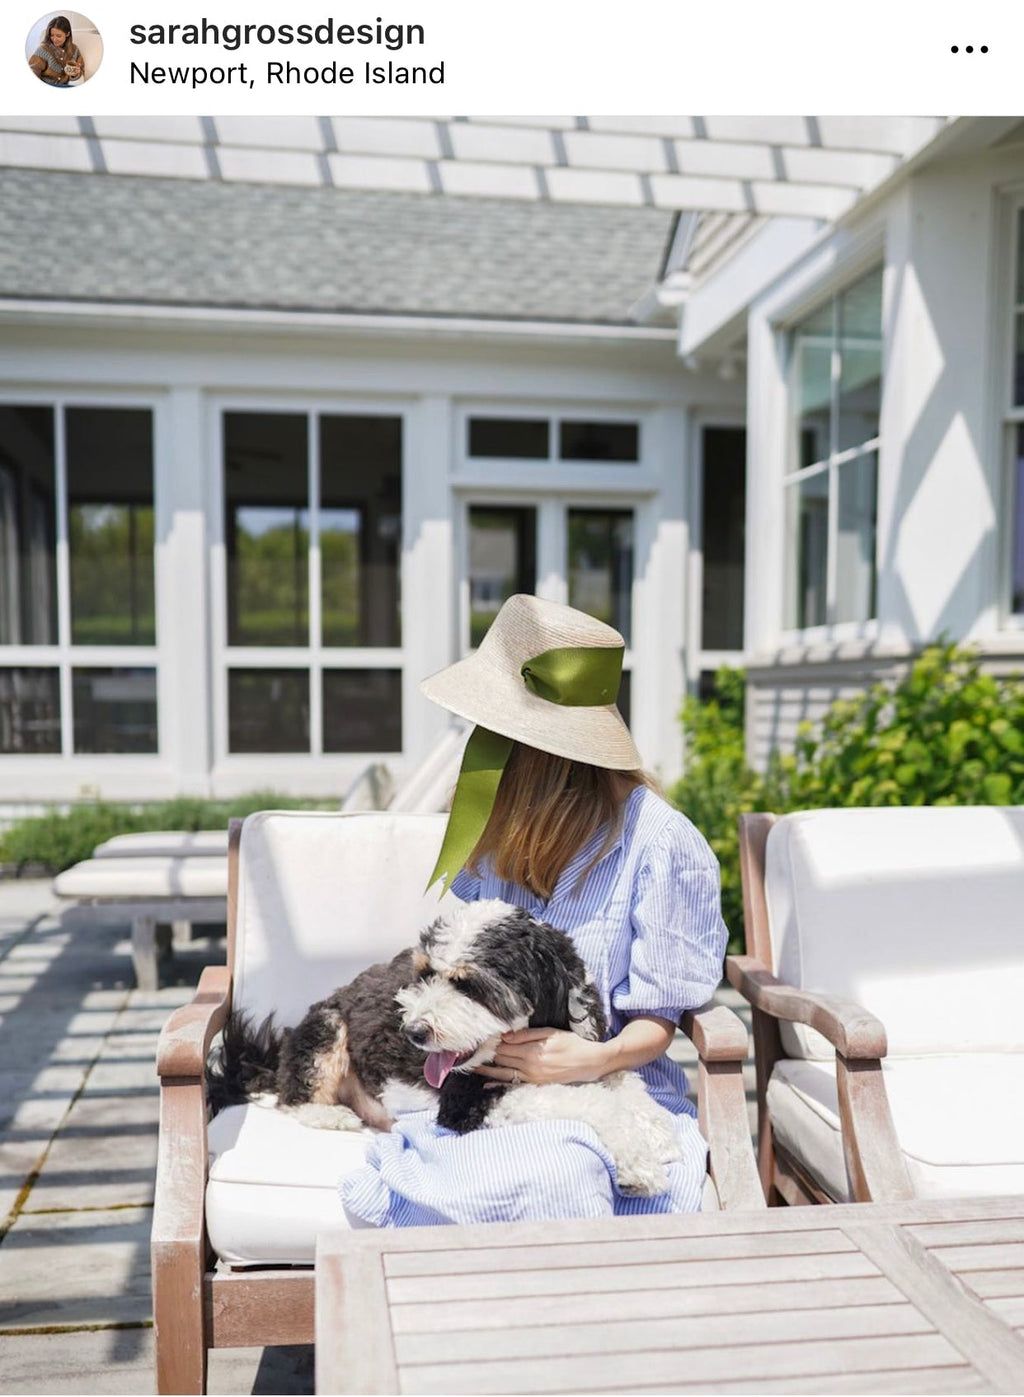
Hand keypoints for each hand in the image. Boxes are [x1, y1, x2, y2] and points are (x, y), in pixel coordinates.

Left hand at [474, 1028, 610, 1085]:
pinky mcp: (536, 1084)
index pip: (504, 1046)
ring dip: (487, 1070)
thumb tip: (506, 1036)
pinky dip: (499, 1084)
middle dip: (486, 1054)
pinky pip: (513, 1085)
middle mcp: (529, 1066)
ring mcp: (532, 1077)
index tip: (478, 1038)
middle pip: (502, 1059)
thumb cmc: (571, 1043)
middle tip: (471, 1049)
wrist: (589, 1063)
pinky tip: (487, 1085)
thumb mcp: (551, 1032)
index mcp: (532, 1051)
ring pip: (503, 1073)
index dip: (491, 1042)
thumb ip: (528, 1034)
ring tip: (472, 1067)